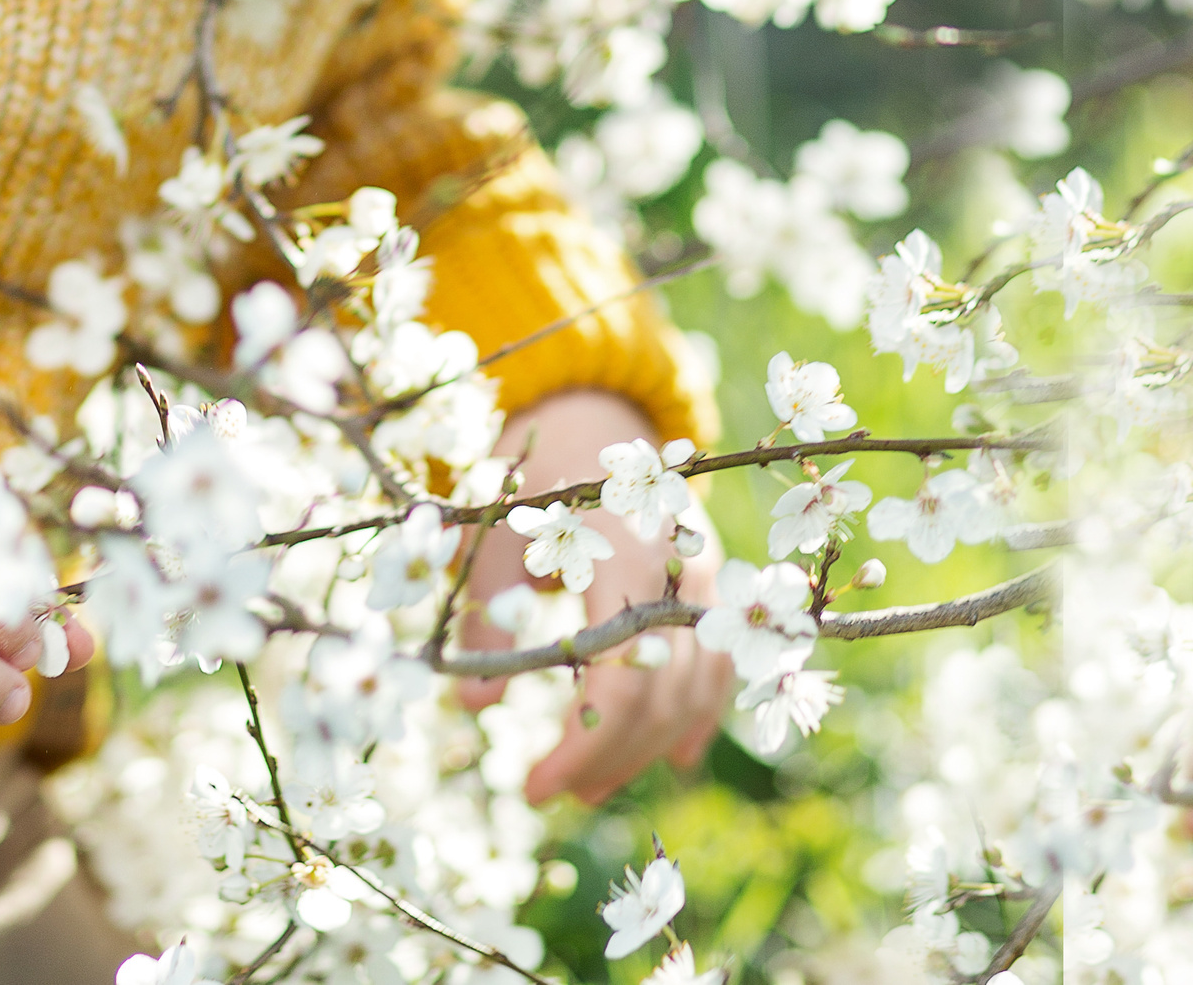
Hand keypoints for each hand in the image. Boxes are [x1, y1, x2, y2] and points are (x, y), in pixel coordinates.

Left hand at [454, 389, 732, 804]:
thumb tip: (472, 703)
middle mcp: (679, 567)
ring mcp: (706, 574)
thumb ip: (489, 611)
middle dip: (611, 755)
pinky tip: (673, 757)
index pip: (619, 678)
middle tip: (556, 791)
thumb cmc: (532, 463)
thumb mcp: (496, 527)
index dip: (582, 745)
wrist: (589, 401)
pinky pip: (720, 663)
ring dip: (649, 746)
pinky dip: (698, 714)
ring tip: (594, 784)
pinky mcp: (713, 583)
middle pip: (663, 694)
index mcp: (621, 550)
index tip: (536, 785)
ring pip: (698, 687)